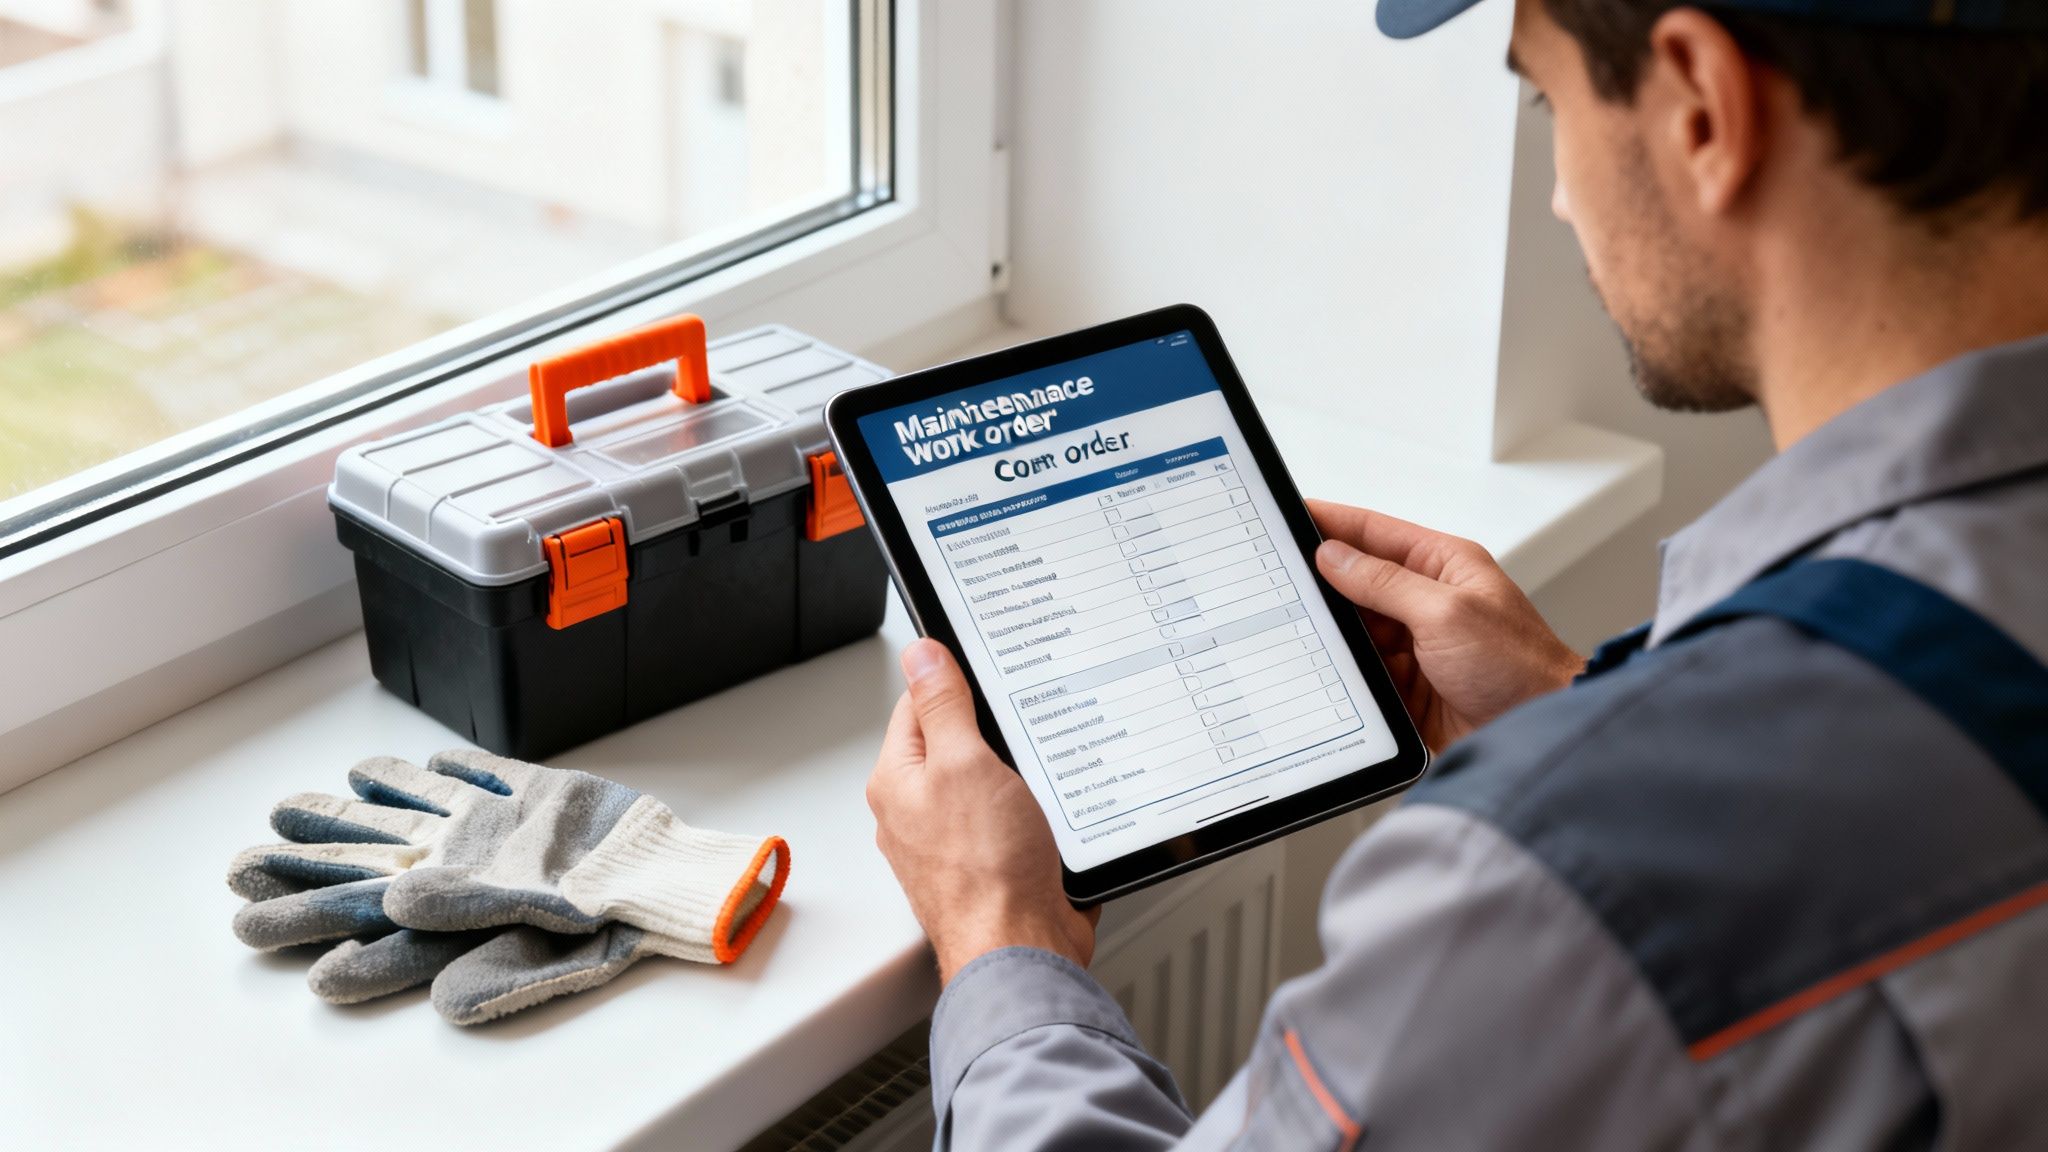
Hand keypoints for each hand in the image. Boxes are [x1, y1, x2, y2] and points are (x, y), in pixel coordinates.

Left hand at [867, 639, 1100, 983]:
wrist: (1021, 948)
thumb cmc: (986, 871)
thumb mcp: (964, 763)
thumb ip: (943, 705)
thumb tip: (922, 655)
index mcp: (897, 781)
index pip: (918, 705)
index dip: (955, 682)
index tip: (990, 674)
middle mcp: (917, 813)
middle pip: (957, 743)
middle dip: (995, 732)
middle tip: (1025, 728)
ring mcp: (954, 843)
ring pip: (991, 783)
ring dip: (1021, 776)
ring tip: (1041, 778)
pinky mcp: (990, 866)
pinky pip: (1014, 821)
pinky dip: (1036, 812)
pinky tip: (1054, 814)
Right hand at [1309, 500, 1582, 751]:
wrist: (1540, 733)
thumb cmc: (1520, 668)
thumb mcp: (1446, 613)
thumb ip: (1385, 583)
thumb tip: (1335, 557)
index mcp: (1443, 566)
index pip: (1374, 532)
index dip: (1330, 521)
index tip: (1290, 513)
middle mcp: (1427, 600)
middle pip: (1358, 581)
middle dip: (1321, 581)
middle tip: (1278, 577)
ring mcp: (1416, 643)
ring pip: (1355, 628)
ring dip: (1332, 631)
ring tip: (1296, 626)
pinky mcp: (1407, 684)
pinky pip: (1362, 670)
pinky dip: (1343, 670)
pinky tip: (1323, 668)